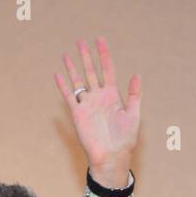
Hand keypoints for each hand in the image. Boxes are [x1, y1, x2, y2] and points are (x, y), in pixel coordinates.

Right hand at [54, 35, 140, 187]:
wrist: (112, 156)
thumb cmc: (125, 139)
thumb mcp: (133, 115)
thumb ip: (134, 95)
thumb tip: (137, 75)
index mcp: (113, 96)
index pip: (108, 70)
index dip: (104, 55)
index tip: (100, 40)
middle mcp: (99, 97)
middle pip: (92, 72)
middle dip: (87, 57)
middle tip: (81, 41)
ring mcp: (88, 104)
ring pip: (79, 81)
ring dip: (73, 68)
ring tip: (67, 54)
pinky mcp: (78, 114)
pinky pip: (70, 97)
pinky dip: (64, 86)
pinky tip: (58, 75)